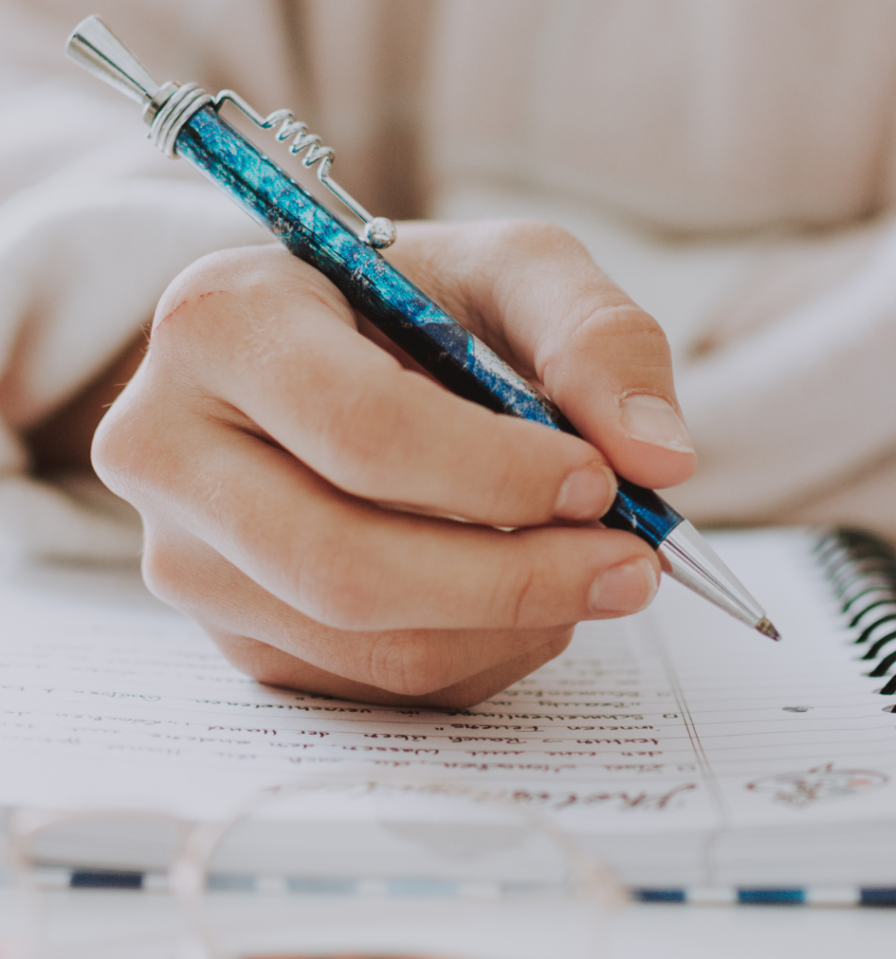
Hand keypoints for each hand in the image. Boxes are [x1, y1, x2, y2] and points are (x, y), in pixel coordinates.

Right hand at [92, 222, 695, 705]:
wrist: (328, 360)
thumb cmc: (415, 307)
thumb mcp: (512, 273)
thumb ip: (597, 337)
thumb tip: (662, 458)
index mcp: (223, 325)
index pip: (360, 430)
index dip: (498, 474)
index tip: (602, 482)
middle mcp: (169, 449)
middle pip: (346, 565)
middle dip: (515, 578)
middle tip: (632, 566)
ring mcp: (189, 559)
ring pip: (365, 642)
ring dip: (509, 623)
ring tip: (581, 568)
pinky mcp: (235, 633)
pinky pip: (370, 685)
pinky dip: (478, 654)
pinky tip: (513, 596)